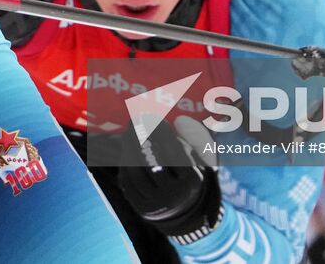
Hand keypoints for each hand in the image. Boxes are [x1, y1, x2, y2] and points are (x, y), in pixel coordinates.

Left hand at [116, 118, 221, 242]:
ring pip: (136, 172)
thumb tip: (179, 121)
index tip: (152, 115)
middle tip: (135, 119)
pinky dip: (124, 164)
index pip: (174, 151)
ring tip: (129, 131)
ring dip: (129, 148)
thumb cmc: (189, 171)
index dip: (162, 131)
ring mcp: (157, 205)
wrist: (183, 208)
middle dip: (141, 137)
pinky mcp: (142, 209)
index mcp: (192, 181)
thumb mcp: (200, 155)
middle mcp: (175, 196)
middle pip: (152, 162)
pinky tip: (126, 149)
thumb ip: (194, 135)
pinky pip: (127, 183)